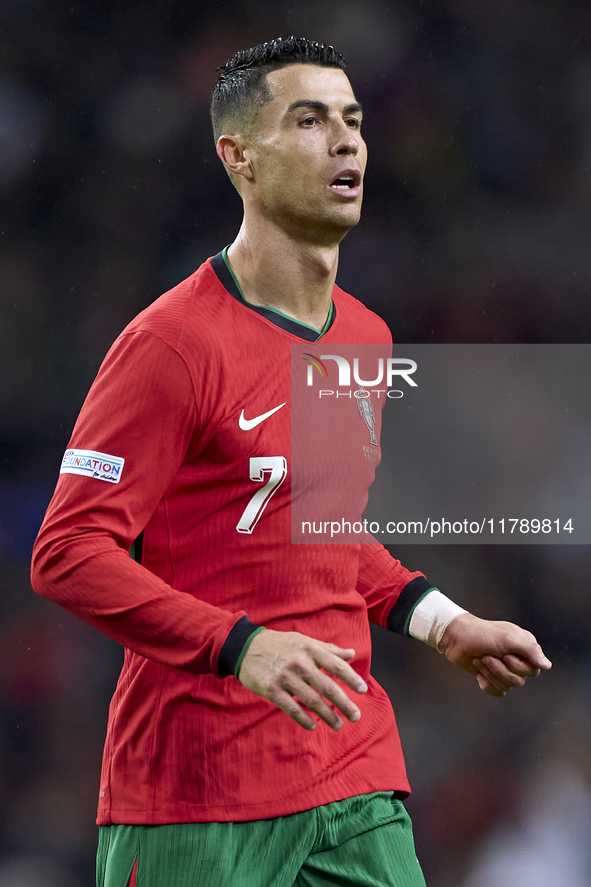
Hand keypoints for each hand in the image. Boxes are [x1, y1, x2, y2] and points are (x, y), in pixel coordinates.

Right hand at [237, 629, 367, 730]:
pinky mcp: (271, 690)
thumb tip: (352, 653)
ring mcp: (285, 677)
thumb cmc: (280, 644)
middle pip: (327, 687)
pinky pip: (291, 708)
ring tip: (338, 724)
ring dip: (327, 715)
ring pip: (312, 701)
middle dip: (344, 704)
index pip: (336, 665)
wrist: (246, 648)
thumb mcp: (304, 640)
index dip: (351, 678)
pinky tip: (313, 725)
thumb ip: (328, 649)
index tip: (363, 690)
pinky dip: (304, 719)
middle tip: (356, 716)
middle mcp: (299, 663)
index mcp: (310, 648)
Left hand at [438, 613, 551, 696]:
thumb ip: (530, 650)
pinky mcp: (492, 677)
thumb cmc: (482, 634)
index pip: (534, 669)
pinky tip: (478, 672)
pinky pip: (498, 691)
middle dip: (500, 670)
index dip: (518, 666)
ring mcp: (504, 669)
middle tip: (487, 655)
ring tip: (480, 659)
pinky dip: (486, 683)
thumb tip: (547, 665)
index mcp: (524, 647)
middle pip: (520, 680)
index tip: (505, 654)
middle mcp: (517, 659)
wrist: (456, 638)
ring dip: (490, 673)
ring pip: (508, 686)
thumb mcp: (508, 638)